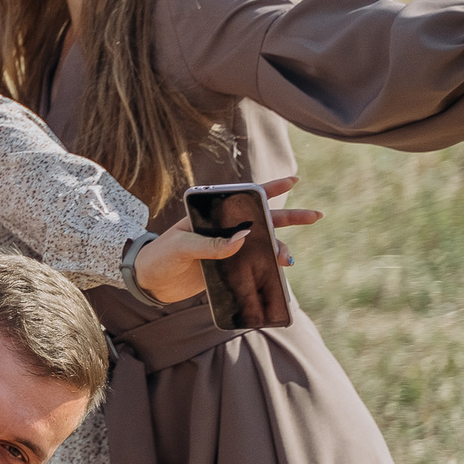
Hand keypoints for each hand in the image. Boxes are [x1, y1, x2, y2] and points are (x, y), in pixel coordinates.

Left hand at [132, 175, 321, 303]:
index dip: (270, 189)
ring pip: (263, 246)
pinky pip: (254, 268)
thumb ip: (210, 244)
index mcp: (212, 215)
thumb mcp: (180, 247)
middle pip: (263, 221)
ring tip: (285, 259)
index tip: (294, 180)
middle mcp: (224, 230)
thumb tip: (244, 240)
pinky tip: (279, 275)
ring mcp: (228, 250)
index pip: (244, 197)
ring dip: (279, 249)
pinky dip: (268, 271)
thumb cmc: (159, 256)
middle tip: (316, 216)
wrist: (147, 282)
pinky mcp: (228, 270)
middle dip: (291, 217)